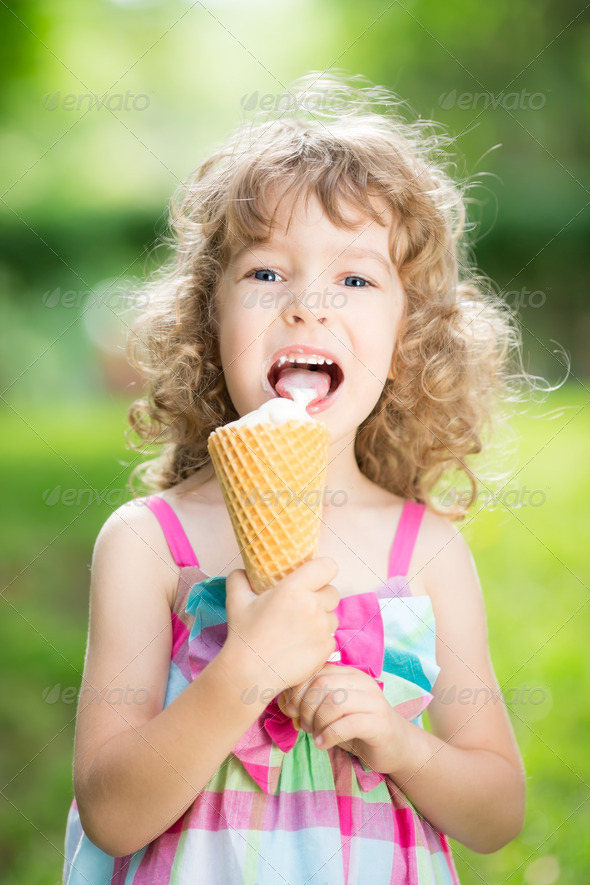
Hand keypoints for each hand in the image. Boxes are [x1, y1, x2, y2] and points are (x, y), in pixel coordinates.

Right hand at [221, 558, 339, 696]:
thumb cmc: (244, 636)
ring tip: (299, 627)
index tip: (313, 576)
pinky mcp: (327, 648)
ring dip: (321, 618)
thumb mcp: (236, 601)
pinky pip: (330, 636)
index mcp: (294, 589)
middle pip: (332, 591)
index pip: (327, 566)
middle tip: (302, 604)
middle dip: (320, 595)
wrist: (250, 673)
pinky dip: (320, 639)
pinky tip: (301, 644)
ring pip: (332, 615)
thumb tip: (244, 570)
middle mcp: (313, 606)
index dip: (323, 569)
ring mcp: (323, 629)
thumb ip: (240, 579)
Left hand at [279, 664, 405, 774]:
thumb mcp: (331, 711)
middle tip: (305, 726)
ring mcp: (373, 701)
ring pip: (334, 702)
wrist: (395, 746)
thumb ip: (311, 701)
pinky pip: (347, 724)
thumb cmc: (357, 728)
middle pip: (321, 684)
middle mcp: (362, 681)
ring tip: (316, 735)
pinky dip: (329, 735)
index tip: (291, 710)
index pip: (315, 670)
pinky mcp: (379, 723)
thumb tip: (283, 701)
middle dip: (305, 707)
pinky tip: (324, 744)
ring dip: (317, 722)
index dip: (296, 690)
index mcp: (348, 673)